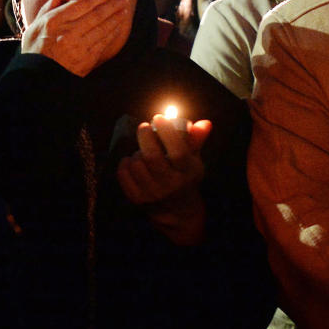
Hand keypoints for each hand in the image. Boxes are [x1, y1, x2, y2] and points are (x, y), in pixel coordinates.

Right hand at [20, 0, 131, 75]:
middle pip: (96, 14)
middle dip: (112, 4)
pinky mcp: (87, 58)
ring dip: (115, 17)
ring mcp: (79, 46)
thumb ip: (49, 8)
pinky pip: (103, 42)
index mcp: (55, 21)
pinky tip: (118, 26)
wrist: (38, 76)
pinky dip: (112, 33)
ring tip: (124, 9)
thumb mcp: (35, 25)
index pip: (82, 4)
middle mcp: (69, 31)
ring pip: (102, 27)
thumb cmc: (35, 48)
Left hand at [116, 114, 212, 245]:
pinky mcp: (138, 199)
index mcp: (188, 172)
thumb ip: (197, 140)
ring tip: (142, 150)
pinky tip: (131, 161)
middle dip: (145, 137)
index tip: (159, 118)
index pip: (177, 151)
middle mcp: (171, 184)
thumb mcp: (194, 160)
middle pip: (152, 157)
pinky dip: (125, 164)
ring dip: (137, 152)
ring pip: (137, 164)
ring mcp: (153, 193)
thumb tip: (205, 123)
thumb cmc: (185, 177)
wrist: (177, 210)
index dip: (167, 132)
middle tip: (143, 127)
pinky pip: (124, 175)